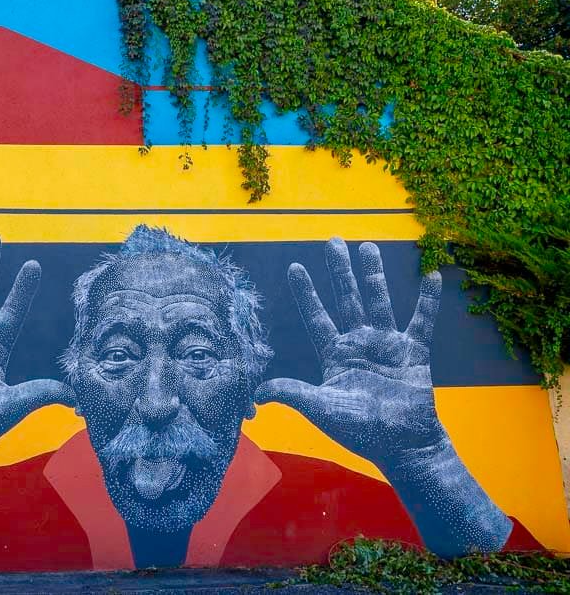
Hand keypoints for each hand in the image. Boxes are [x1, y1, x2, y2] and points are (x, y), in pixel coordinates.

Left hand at [255, 237, 445, 470]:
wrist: (402, 446)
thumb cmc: (360, 431)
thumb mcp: (320, 409)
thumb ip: (293, 394)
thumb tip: (256, 392)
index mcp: (335, 355)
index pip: (316, 318)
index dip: (306, 294)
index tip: (295, 267)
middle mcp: (358, 344)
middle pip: (345, 299)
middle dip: (338, 271)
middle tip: (332, 241)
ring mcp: (386, 345)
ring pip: (378, 301)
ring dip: (373, 274)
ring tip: (367, 246)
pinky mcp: (414, 352)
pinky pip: (422, 321)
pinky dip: (428, 300)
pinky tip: (431, 275)